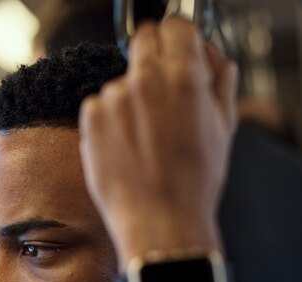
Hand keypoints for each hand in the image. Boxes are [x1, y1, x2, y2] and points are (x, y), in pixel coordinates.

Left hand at [79, 17, 237, 268]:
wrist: (159, 222)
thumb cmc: (194, 182)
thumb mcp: (223, 126)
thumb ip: (217, 80)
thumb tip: (204, 57)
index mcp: (184, 76)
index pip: (175, 27)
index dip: (177, 41)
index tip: (175, 54)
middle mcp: (145, 80)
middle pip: (143, 41)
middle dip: (152, 60)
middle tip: (158, 96)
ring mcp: (113, 98)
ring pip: (121, 81)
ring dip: (129, 98)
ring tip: (142, 139)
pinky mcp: (90, 118)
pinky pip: (99, 104)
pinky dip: (108, 119)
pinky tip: (122, 147)